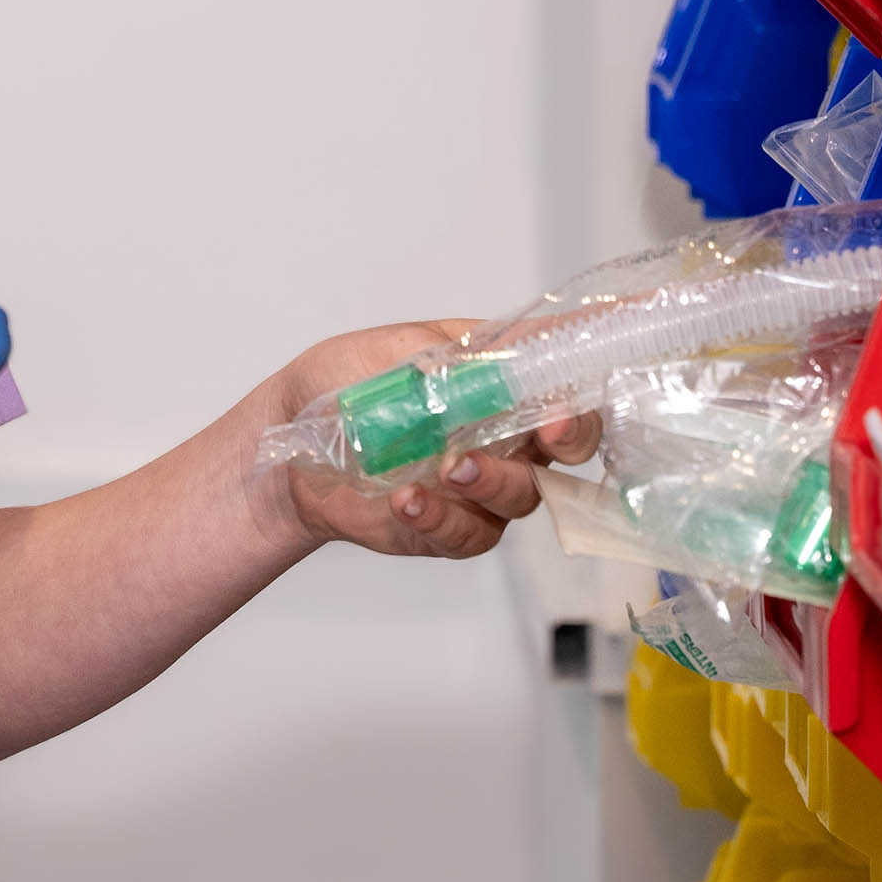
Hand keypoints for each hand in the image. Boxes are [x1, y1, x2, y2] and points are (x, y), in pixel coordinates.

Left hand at [260, 319, 602, 561]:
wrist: (289, 446)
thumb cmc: (342, 385)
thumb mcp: (394, 348)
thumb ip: (453, 354)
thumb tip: (503, 348)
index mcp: (500, 381)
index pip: (564, 376)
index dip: (590, 376)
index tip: (592, 371)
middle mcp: (506, 435)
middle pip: (569, 444)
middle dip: (568, 436)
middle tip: (546, 431)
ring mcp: (483, 486)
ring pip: (523, 495)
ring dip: (492, 480)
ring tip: (449, 466)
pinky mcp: (452, 528)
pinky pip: (470, 533)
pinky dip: (442, 516)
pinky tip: (409, 499)